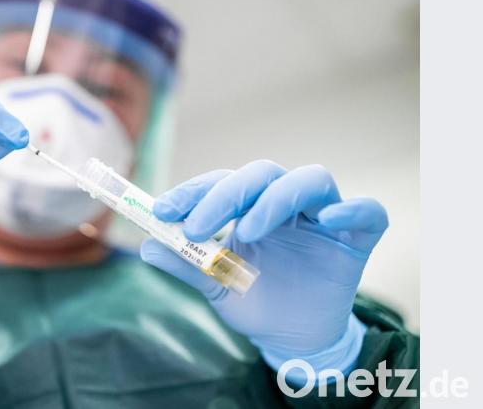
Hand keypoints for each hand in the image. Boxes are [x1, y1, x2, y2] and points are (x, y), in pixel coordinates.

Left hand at [140, 160, 387, 380]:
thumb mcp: (216, 286)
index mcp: (250, 207)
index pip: (223, 183)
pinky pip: (367, 212)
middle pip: (262, 174)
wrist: (294, 339)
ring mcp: (323, 218)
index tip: (162, 211)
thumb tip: (146, 246)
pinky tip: (328, 220)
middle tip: (195, 228)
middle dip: (225, 196)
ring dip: (276, 199)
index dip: (193, 192)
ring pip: (311, 180)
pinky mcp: (357, 239)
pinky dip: (352, 209)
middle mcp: (285, 204)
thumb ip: (186, 264)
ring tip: (248, 231)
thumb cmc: (255, 302)